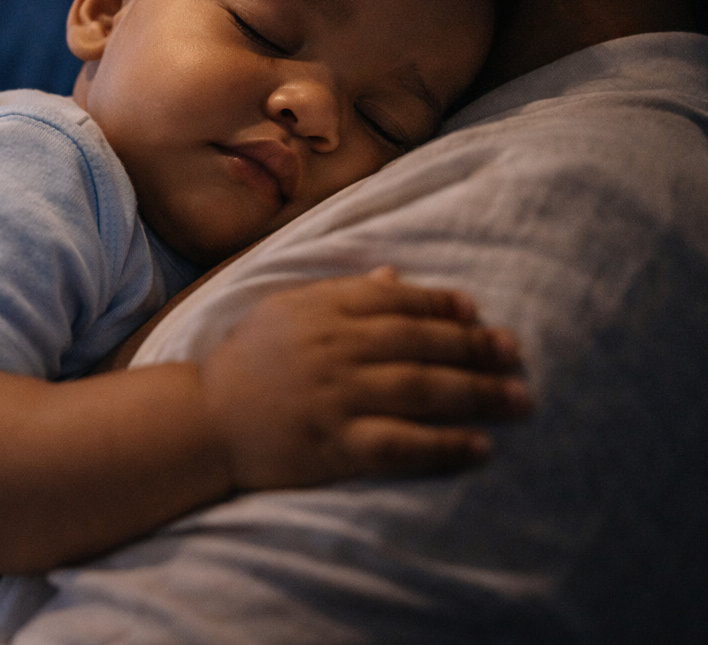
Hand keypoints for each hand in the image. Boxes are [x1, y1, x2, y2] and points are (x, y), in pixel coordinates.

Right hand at [200, 267, 528, 489]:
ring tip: (519, 398)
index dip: (442, 306)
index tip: (476, 314)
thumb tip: (394, 276)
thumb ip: (340, 294)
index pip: (396, 301)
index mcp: (320, 310)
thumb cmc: (245, 363)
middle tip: (516, 354)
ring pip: (422, 390)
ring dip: (478, 394)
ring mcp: (335, 398)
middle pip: (420, 344)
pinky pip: (403, 444)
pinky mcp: (335, 445)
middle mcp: (333, 349)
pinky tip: (480, 446)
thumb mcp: (283, 312)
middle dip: (475, 348)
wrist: (202, 420)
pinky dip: (446, 445)